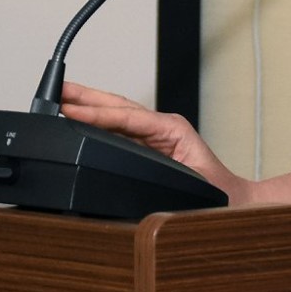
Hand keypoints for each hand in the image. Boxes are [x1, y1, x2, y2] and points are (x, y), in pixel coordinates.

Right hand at [59, 83, 251, 201]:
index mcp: (171, 130)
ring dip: (88, 106)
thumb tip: (133, 186)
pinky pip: (117, 129)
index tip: (71, 109)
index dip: (97, 114)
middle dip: (86, 97)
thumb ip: (167, 183)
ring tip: (60, 97)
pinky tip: (78, 120)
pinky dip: (96, 122)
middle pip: (117, 107)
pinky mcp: (147, 145)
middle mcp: (161, 127)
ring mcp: (153, 134)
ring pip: (115, 114)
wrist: (233, 202)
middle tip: (57, 89)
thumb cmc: (217, 196)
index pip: (127, 117)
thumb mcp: (192, 186)